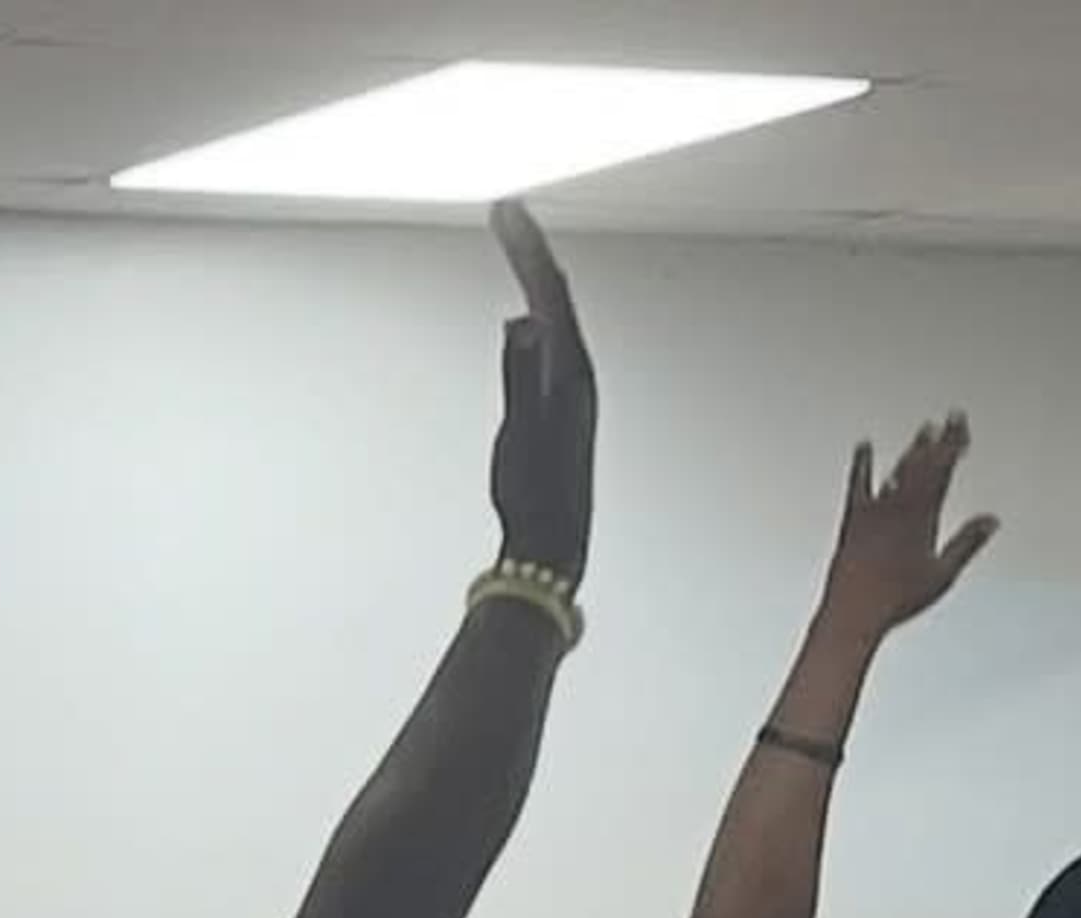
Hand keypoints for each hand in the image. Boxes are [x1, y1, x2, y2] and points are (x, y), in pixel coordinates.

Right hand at [487, 201, 596, 586]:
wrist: (553, 544)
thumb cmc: (536, 496)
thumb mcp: (522, 435)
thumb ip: (521, 377)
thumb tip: (520, 320)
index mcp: (569, 370)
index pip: (548, 291)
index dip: (526, 247)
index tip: (505, 210)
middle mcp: (575, 370)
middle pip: (555, 291)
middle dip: (530, 247)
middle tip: (506, 209)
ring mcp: (569, 385)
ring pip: (556, 312)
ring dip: (534, 273)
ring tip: (515, 239)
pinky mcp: (559, 401)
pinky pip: (551, 338)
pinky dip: (537, 308)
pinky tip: (525, 310)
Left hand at [820, 419, 998, 641]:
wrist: (854, 612)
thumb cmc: (897, 600)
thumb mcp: (941, 574)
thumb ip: (967, 542)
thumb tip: (992, 520)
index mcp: (925, 517)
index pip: (944, 469)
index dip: (954, 444)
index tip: (963, 426)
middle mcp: (900, 508)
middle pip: (924, 464)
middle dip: (940, 439)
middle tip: (950, 418)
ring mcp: (875, 512)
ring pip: (898, 470)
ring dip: (913, 448)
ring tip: (925, 429)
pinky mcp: (852, 521)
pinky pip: (858, 485)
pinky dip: (862, 464)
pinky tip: (864, 445)